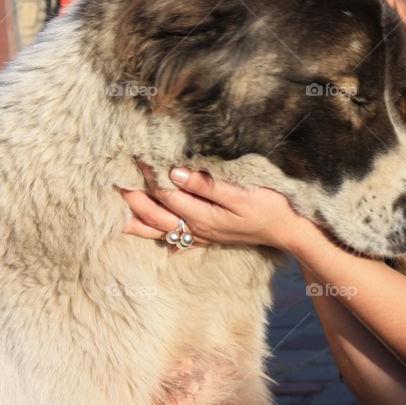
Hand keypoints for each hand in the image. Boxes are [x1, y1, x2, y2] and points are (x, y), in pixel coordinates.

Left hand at [118, 161, 309, 251]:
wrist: (290, 231)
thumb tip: (174, 174)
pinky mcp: (212, 237)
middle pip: (157, 215)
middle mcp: (198, 228)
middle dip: (135, 199)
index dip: (148, 177)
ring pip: (164, 231)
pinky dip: (167, 240)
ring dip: (142, 222)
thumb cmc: (269, 207)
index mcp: (202, 215)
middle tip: (115, 182)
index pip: (165, 195)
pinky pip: (181, 241)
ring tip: (120, 218)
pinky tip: (162, 245)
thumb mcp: (240, 193)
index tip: (134, 158)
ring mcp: (204, 235)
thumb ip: (206, 185)